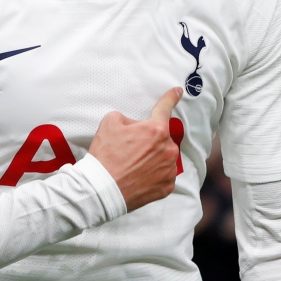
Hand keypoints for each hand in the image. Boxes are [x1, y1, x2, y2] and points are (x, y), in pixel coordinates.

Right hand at [88, 88, 182, 211]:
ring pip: (164, 156)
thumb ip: (128, 118)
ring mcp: (169, 169)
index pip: (165, 108)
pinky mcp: (167, 186)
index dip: (172, 97)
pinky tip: (139, 176)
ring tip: (133, 165)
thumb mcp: (110, 122)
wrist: (101, 189)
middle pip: (162, 137)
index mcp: (156, 130)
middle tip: (130, 149)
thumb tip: (136, 125)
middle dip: (150, 139)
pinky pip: (164, 174)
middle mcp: (168, 149)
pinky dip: (154, 174)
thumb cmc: (105, 155)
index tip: (178, 91)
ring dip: (153, 157)